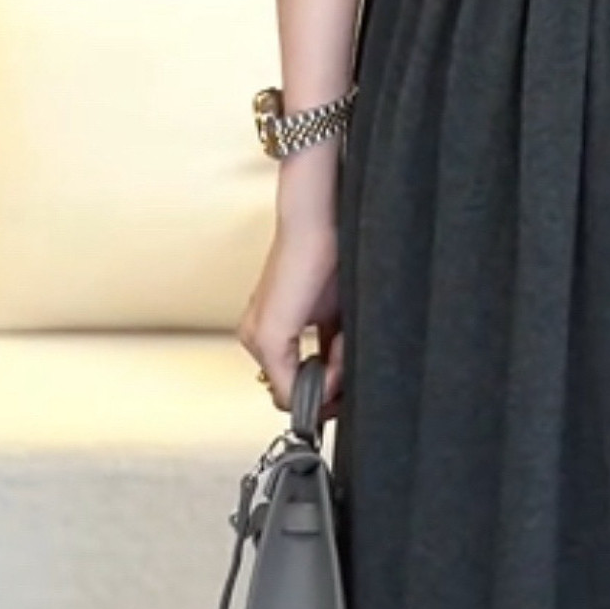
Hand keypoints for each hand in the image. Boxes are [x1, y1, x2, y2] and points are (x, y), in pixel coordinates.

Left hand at [241, 215, 346, 423]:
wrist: (322, 218)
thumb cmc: (333, 252)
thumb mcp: (336, 313)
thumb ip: (333, 350)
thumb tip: (336, 389)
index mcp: (275, 327)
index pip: (296, 381)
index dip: (328, 387)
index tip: (349, 381)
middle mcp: (258, 336)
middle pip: (296, 390)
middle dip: (331, 385)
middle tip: (351, 362)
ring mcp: (258, 338)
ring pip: (294, 390)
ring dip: (332, 375)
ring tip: (347, 341)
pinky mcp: (266, 337)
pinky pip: (290, 386)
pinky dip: (326, 376)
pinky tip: (341, 350)